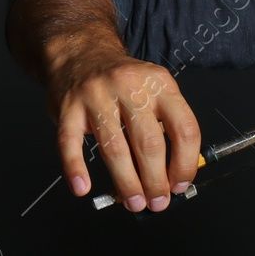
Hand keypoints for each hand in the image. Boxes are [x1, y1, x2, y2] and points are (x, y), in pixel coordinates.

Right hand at [48, 46, 202, 212]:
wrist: (81, 54)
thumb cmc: (123, 83)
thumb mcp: (155, 92)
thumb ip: (165, 129)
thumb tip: (170, 179)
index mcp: (161, 85)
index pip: (185, 129)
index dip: (186, 163)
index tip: (180, 185)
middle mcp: (131, 87)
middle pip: (149, 143)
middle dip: (155, 181)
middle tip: (157, 201)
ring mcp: (97, 96)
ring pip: (115, 148)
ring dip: (126, 182)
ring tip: (133, 202)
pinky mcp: (69, 107)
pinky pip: (70, 143)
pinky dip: (75, 169)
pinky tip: (83, 188)